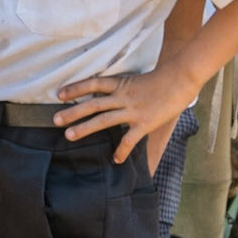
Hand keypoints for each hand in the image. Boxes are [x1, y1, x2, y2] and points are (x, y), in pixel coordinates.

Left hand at [54, 63, 197, 166]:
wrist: (182, 78)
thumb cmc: (161, 79)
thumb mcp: (136, 80)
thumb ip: (122, 88)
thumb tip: (109, 95)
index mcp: (121, 83)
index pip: (93, 84)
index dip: (75, 89)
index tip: (59, 95)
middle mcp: (123, 96)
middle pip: (92, 104)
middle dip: (72, 112)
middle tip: (55, 120)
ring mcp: (133, 110)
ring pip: (104, 120)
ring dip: (84, 129)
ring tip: (69, 136)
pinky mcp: (144, 122)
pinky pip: (129, 139)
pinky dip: (121, 150)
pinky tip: (115, 159)